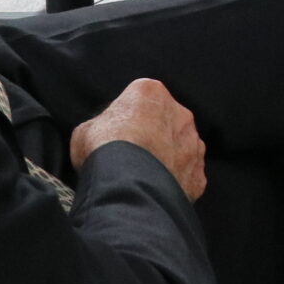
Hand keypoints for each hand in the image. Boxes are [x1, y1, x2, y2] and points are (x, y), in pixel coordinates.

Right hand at [70, 78, 206, 200]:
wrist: (128, 187)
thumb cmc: (104, 149)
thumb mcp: (85, 129)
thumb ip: (101, 125)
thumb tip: (101, 135)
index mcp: (151, 92)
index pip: (140, 99)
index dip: (126, 117)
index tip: (116, 134)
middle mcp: (180, 113)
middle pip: (165, 122)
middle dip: (152, 136)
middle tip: (131, 156)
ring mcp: (193, 145)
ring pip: (180, 149)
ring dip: (166, 158)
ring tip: (143, 177)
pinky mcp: (198, 175)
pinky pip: (186, 176)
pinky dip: (174, 183)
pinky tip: (155, 191)